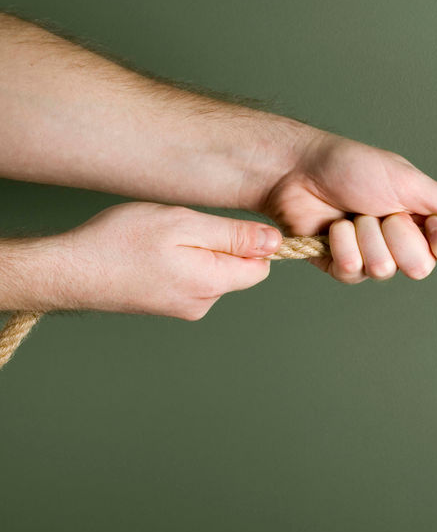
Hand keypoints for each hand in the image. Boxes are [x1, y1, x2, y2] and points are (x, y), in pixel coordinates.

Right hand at [53, 202, 278, 318]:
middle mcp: (202, 303)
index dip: (249, 242)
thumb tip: (275, 242)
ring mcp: (183, 308)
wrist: (65, 271)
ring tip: (159, 242)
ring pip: (211, 272)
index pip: (260, 267)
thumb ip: (233, 234)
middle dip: (218, 245)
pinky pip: (189, 278)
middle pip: (236, 269)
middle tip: (179, 231)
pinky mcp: (165, 305)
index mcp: (212, 283)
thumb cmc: (118, 243)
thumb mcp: (183, 224)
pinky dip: (177, 262)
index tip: (221, 227)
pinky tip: (149, 254)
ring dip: (195, 252)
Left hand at [259, 134, 436, 282]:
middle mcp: (408, 246)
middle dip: (398, 234)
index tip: (433, 225)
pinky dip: (341, 243)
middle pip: (422, 268)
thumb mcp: (410, 182)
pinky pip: (354, 271)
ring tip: (354, 213)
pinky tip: (334, 226)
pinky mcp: (345, 268)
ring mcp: (377, 259)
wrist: (299, 169)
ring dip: (366, 234)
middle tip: (382, 209)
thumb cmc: (354, 166)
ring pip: (386, 269)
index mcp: (430, 225)